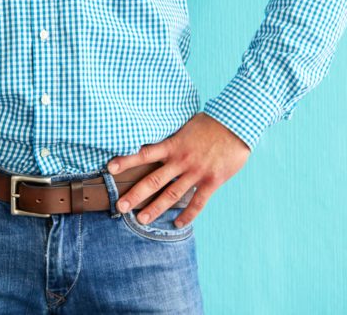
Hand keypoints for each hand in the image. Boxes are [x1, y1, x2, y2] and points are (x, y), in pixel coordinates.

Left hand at [107, 112, 250, 227]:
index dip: (127, 160)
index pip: (144, 153)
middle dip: (135, 194)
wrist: (237, 124)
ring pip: (171, 195)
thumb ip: (172, 136)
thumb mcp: (186, 124)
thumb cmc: (211, 122)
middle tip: (120, 206)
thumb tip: (156, 138)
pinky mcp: (211, 181)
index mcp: (174, 144)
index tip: (110, 168)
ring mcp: (196, 172)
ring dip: (155, 208)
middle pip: (153, 180)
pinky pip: (197, 203)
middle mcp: (181, 160)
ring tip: (140, 220)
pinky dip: (187, 215)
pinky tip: (177, 224)